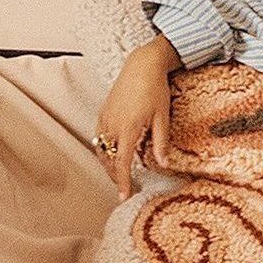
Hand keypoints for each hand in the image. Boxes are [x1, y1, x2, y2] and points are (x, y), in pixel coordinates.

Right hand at [93, 36, 181, 197]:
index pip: (122, 163)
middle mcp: (112, 125)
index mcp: (128, 128)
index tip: (124, 196)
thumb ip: (161, 142)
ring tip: (119, 174)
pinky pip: (99, 137)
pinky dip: (104, 150)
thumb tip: (164, 164)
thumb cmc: (154, 89)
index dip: (123, 182)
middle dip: (115, 176)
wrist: (141, 65)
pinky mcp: (103, 112)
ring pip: (101, 150)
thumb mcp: (162, 117)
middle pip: (109, 160)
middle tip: (125, 189)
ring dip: (108, 164)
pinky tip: (113, 154)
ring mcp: (105, 118)